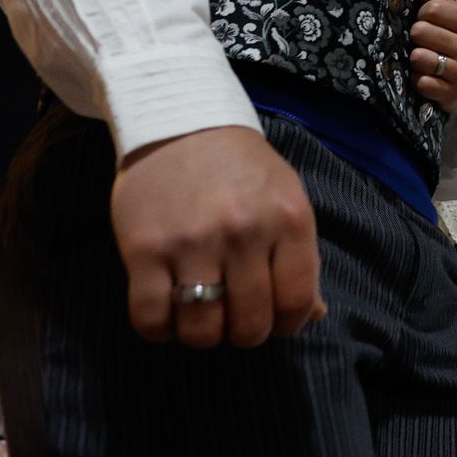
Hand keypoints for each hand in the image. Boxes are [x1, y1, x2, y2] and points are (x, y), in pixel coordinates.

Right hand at [111, 125, 325, 347]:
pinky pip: (151, 317)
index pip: (296, 302)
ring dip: (203, 336)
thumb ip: (302, 257)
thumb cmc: (241, 168)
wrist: (180, 119)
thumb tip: (312, 315)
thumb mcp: (286, 200)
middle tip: (234, 318)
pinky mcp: (144, 248)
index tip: (273, 320)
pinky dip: (160, 330)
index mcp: (288, 220)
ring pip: (201, 330)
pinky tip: (167, 315)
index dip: (287, 324)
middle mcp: (243, 232)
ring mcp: (192, 242)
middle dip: (245, 333)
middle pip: (250, 324)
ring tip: (201, 317)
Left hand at [408, 0, 456, 114]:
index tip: (426, 21)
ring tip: (425, 60)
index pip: (433, 8)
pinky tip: (428, 78)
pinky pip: (421, 82)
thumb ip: (440, 2)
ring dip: (416, 59)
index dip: (422, 14)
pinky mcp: (452, 94)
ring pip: (418, 57)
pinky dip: (419, 80)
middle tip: (424, 42)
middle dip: (416, 36)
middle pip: (420, 31)